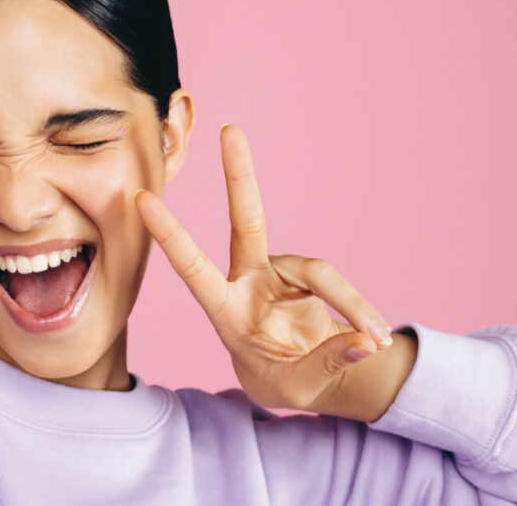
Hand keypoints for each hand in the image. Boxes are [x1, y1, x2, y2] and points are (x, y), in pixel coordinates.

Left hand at [135, 123, 397, 412]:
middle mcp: (247, 282)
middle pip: (246, 220)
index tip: (141, 200)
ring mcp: (277, 273)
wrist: (302, 376)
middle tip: (231, 129)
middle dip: (240, 174)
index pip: (191, 268)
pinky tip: (374, 336)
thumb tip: (365, 341)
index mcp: (224, 312)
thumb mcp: (296, 387)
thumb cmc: (282, 380)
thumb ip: (326, 364)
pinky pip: (337, 284)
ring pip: (319, 271)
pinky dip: (358, 308)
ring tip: (374, 339)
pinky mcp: (306, 274)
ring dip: (351, 304)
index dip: (170, 234)